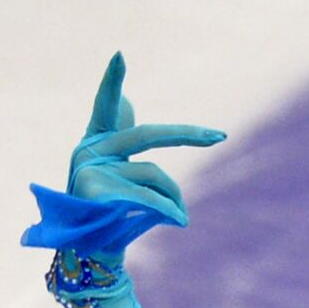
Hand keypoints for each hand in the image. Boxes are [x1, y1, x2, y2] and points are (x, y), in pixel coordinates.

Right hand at [21, 51, 226, 257]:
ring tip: (175, 217)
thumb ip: (125, 139)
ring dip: (174, 197)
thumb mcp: (118, 172)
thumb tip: (127, 99)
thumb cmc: (111, 211)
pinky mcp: (96, 194)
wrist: (92, 253)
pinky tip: (176, 223)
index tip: (120, 54)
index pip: (105, 107)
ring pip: (155, 174)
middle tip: (220, 134)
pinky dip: (171, 211)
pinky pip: (152, 198)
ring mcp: (89, 172)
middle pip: (148, 134)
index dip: (112, 81)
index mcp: (96, 143)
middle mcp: (88, 152)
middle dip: (188, 134)